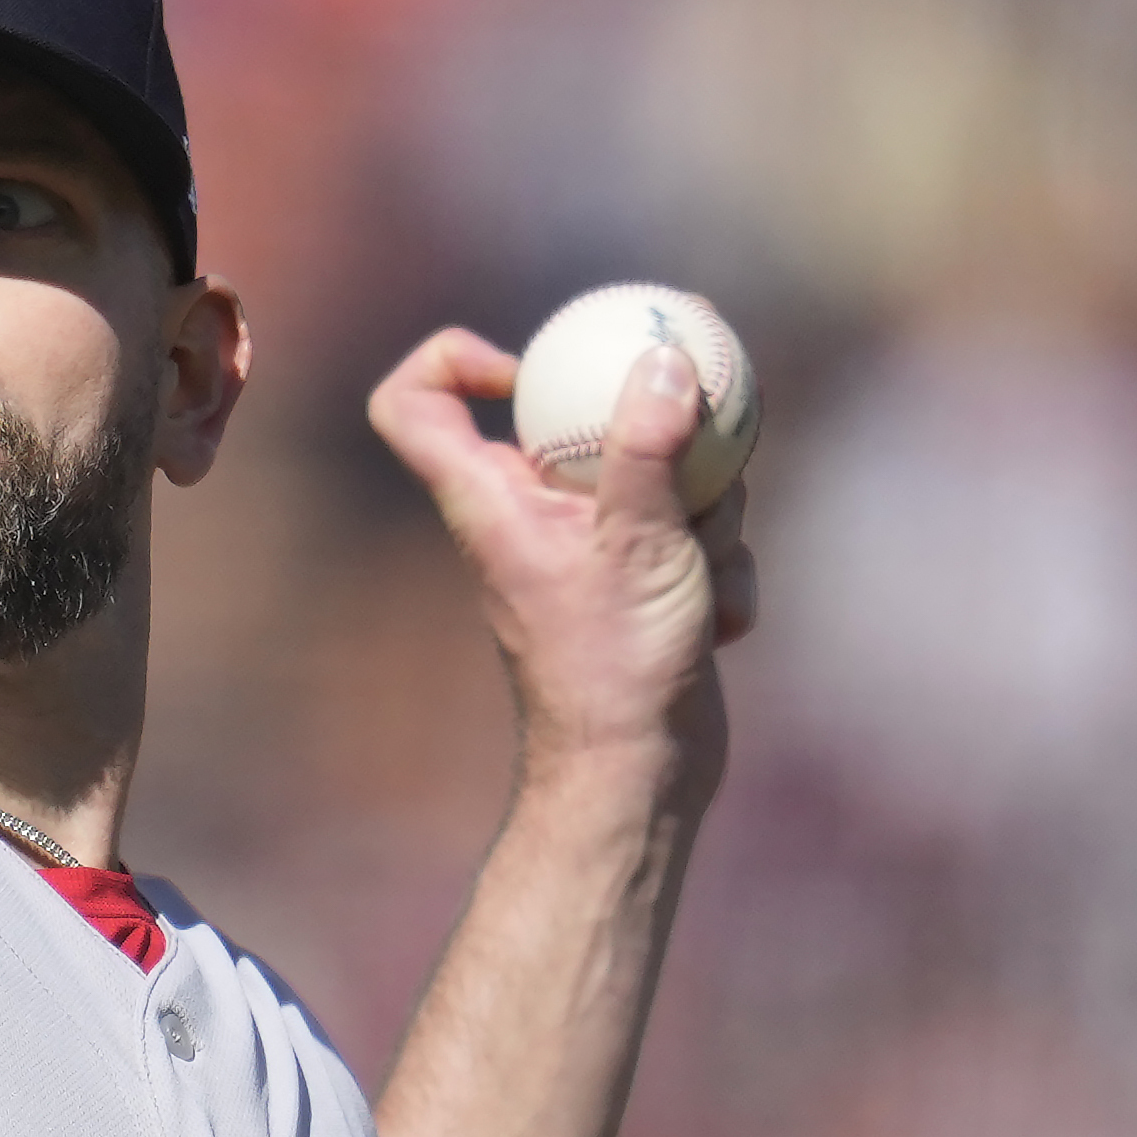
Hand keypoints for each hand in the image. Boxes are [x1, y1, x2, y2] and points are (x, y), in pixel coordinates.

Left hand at [367, 330, 753, 803]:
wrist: (639, 778)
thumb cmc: (614, 672)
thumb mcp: (638, 544)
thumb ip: (649, 448)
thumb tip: (665, 359)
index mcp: (489, 501)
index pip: (416, 404)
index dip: (453, 362)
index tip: (528, 365)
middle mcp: (528, 518)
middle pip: (580, 422)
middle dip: (658, 435)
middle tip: (703, 440)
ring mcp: (587, 551)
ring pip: (656, 477)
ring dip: (704, 515)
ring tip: (698, 574)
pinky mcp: (639, 583)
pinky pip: (688, 535)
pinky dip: (715, 568)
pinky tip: (720, 622)